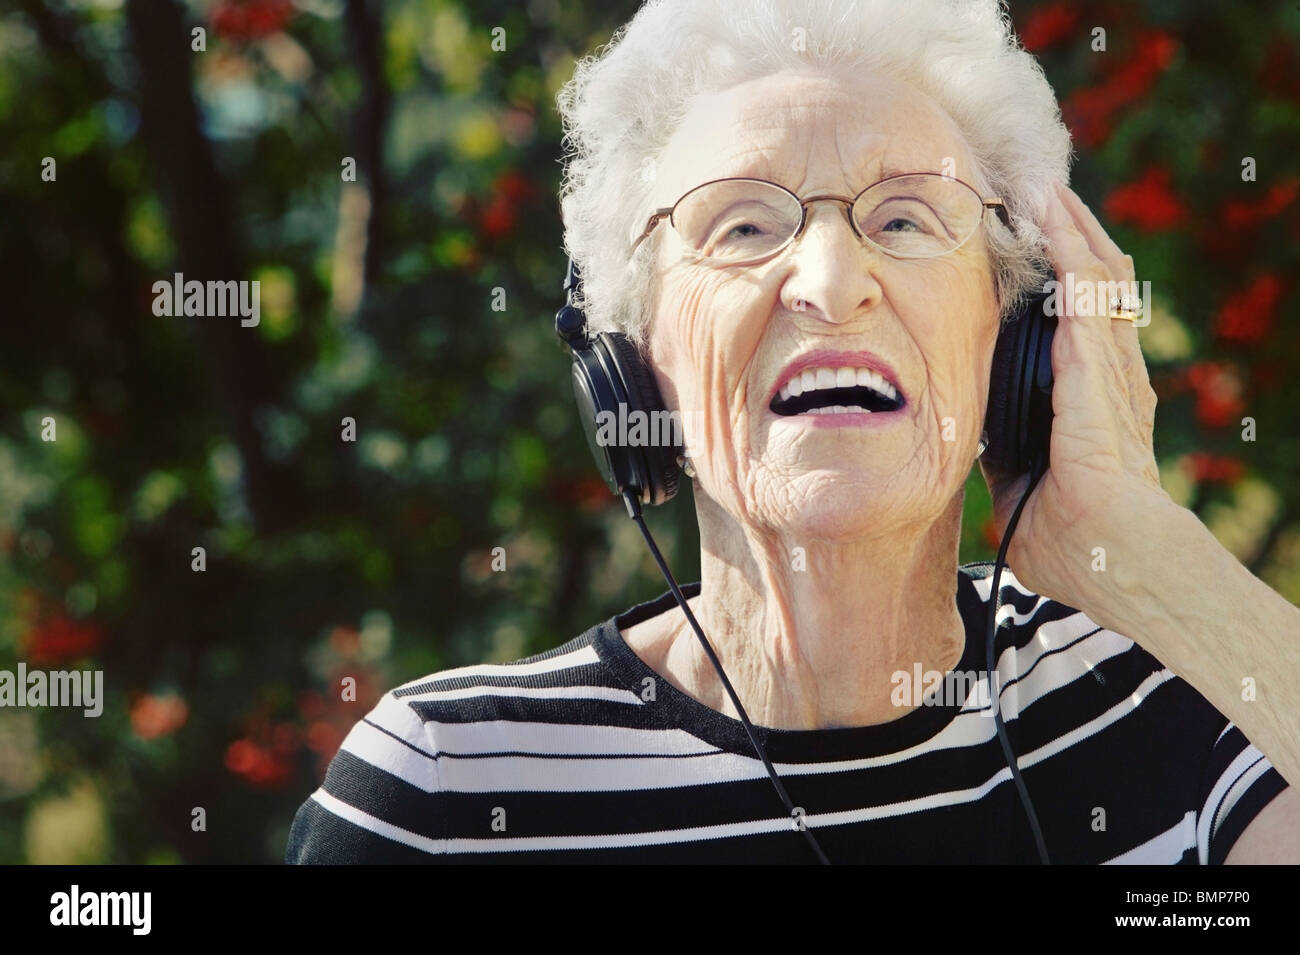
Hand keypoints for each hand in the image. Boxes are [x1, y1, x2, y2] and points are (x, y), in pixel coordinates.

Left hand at [979, 181, 1170, 606]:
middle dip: (1065, 235)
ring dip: (1068, 228)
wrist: (1109, 558)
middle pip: (1092, 282)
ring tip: (1042, 186)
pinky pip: (1087, 296)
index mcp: (1090, 396)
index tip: (1028, 242)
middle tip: (1034, 192)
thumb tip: (967, 433)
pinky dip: (1069, 251)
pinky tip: (1050, 216)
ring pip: (1095, 275)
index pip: (1077, 317)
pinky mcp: (1100, 370)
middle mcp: (1108, 371)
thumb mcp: (1017, 480)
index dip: (1057, 275)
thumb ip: (1000, 447)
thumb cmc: (1069, 535)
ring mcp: (1109, 367)